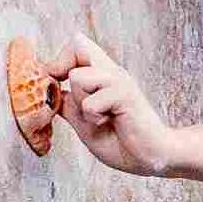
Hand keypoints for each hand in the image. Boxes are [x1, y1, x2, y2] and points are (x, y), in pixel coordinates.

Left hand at [46, 33, 172, 175]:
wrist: (152, 157)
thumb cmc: (123, 141)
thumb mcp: (84, 123)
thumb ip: (69, 105)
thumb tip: (50, 92)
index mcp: (103, 76)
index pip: (76, 46)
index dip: (58, 62)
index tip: (57, 85)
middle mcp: (111, 72)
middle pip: (77, 44)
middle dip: (61, 68)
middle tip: (70, 96)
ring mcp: (119, 81)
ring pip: (77, 75)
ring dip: (80, 102)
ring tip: (97, 117)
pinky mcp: (125, 94)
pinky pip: (90, 103)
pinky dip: (92, 118)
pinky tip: (108, 123)